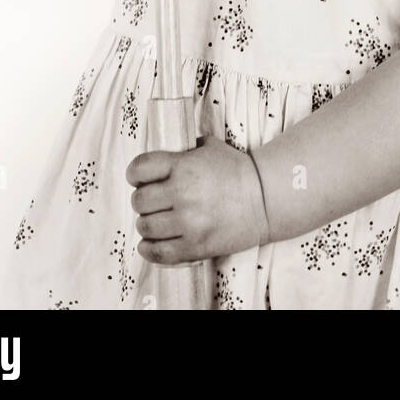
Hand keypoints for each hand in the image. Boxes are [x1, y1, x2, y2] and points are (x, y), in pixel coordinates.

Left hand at [127, 134, 270, 263]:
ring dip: (147, 224)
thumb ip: (184, 149)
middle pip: (139, 201)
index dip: (135, 174)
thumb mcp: (210, 147)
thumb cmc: (237, 171)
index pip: (140, 169)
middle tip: (153, 201)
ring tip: (156, 221)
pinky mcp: (195, 247)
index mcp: (184, 166)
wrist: (264, 200)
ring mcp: (188, 223)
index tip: (139, 178)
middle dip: (143, 200)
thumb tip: (162, 155)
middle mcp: (182, 194)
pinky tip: (150, 243)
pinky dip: (149, 250)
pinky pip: (158, 253)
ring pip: (145, 227)